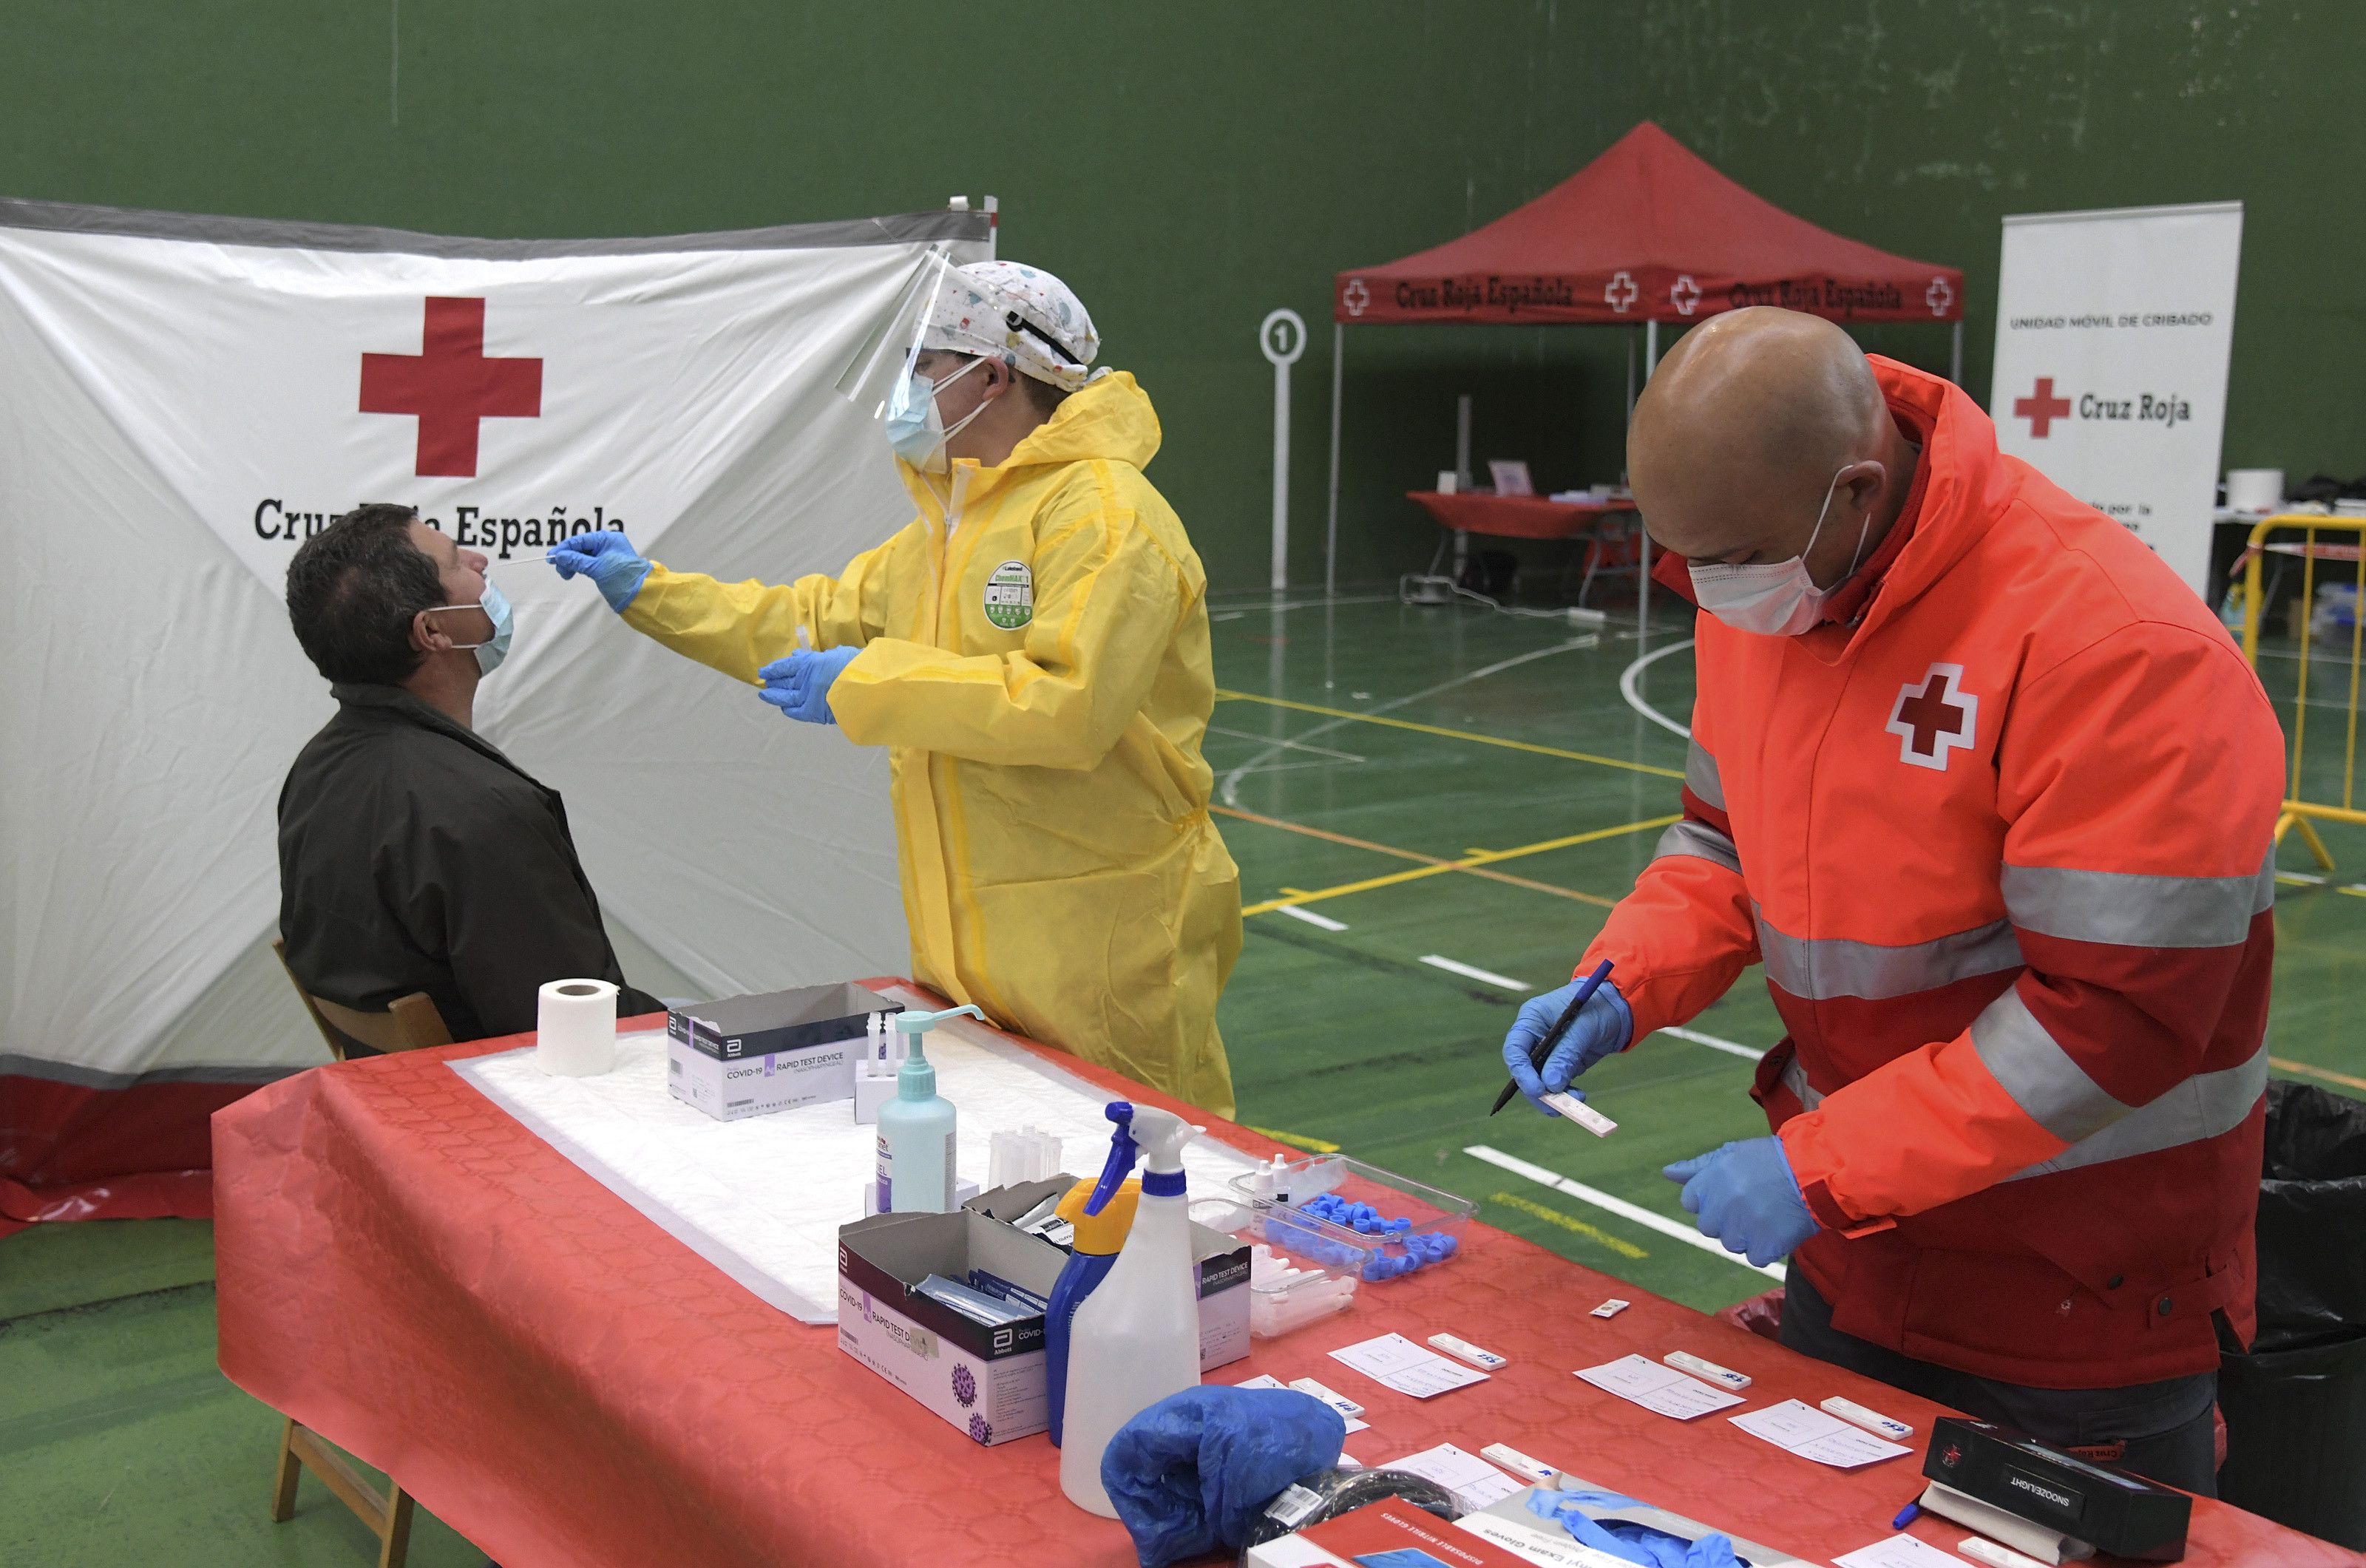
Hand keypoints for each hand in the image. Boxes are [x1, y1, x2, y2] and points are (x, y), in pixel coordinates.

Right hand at [548, 530, 651, 612]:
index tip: (551, 557)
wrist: (640, 595)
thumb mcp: (597, 568)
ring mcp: (607, 556)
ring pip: (583, 556)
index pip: (581, 540)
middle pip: (581, 547)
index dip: (564, 548)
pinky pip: (588, 563)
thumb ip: (577, 560)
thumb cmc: (623, 578)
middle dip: (568, 557)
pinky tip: (572, 573)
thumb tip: (560, 556)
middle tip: (560, 570)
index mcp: (608, 539)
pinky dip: (579, 568)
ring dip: (572, 564)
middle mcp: (608, 545)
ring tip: (566, 574)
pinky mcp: (605, 567)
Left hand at [757, 646, 860, 723]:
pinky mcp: (814, 712)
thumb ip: (815, 657)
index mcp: (810, 663)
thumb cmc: (858, 666)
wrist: (870, 689)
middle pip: (783, 682)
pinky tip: (784, 708)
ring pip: (785, 697)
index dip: (773, 669)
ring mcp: (808, 697)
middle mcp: (805, 681)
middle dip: (773, 682)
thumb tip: (796, 656)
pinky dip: (788, 710)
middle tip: (766, 683)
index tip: (764, 671)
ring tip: (766, 695)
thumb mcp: (837, 654)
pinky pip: (796, 712)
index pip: (785, 666)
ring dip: (774, 696)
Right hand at [1501, 976, 1630, 1115]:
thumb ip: (1565, 1055)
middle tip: (1555, 1107)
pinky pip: (1557, 1084)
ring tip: (1576, 1100)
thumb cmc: (1597, 1007)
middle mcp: (1535, 1038)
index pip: (1515, 1050)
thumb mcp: (1582, 1028)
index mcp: (1531, 1020)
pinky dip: (1566, 1094)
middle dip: (1538, 1091)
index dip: (1522, 1072)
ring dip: (1554, 1096)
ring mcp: (1548, 1053)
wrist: (1619, 1007)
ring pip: (1540, 1082)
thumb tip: (1550, 1085)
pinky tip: (1579, 1096)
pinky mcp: (1562, 1064)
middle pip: (1525, 1071)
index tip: (1537, 1090)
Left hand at [1662, 1137, 1817, 1266]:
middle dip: (1726, 1219)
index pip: (1691, 1201)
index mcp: (1713, 1178)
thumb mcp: (1733, 1154)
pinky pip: (1754, 1257)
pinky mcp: (1763, 1246)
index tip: (1732, 1192)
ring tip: (1767, 1214)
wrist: (1817, 1174)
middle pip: (1708, 1226)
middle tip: (1753, 1204)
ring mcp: (1743, 1227)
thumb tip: (1667, 1173)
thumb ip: (1697, 1167)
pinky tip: (1778, 1228)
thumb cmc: (1774, 1160)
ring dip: (1747, 1235)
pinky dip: (1766, 1248)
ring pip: (1730, 1243)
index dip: (1711, 1198)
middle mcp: (1723, 1203)